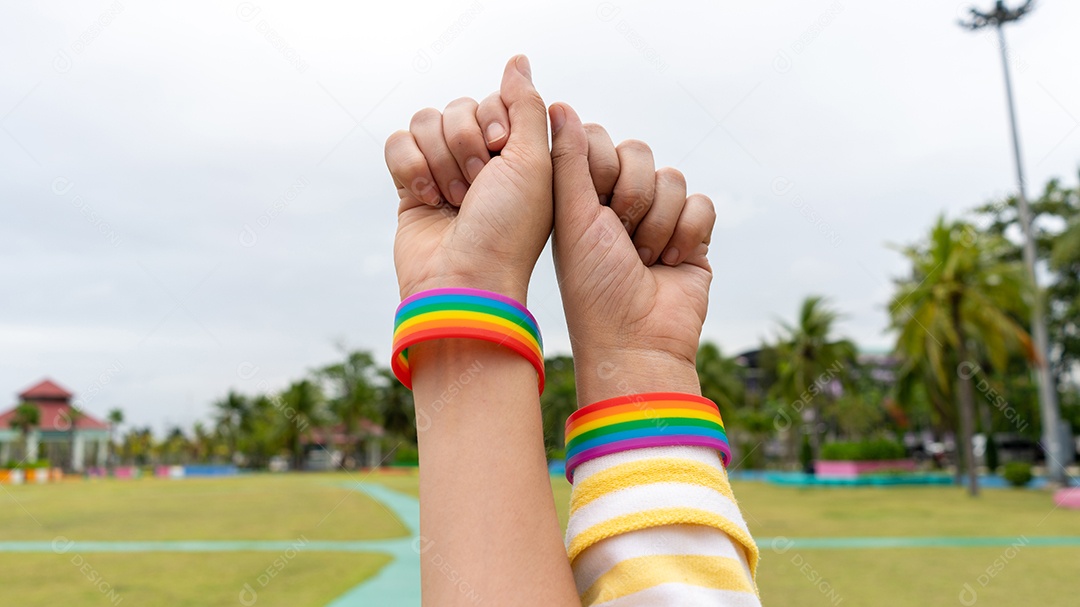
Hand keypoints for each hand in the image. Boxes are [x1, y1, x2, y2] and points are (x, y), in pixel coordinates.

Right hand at [385, 56, 549, 302]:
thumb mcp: (534, 161)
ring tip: (453, 199)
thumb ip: (526, 105)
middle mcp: (480, 159)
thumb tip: (517, 60)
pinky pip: (397, 143)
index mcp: (516, 153)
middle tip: (478, 185)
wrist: (465, 281)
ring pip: (424, 122)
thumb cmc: (508, 229)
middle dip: (465, 145)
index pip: (493, 100)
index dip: (494, 121)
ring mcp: (443, 172)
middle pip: (457, 108)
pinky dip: (410, 167)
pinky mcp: (409, 186)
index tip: (502, 154)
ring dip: (439, 160)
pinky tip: (427, 198)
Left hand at [549, 103, 715, 404]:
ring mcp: (658, 218)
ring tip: (643, 259)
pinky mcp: (693, 235)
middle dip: (632, 197)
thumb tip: (557, 105)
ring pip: (672, 178)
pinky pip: (701, 202)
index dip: (599, 165)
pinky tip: (671, 262)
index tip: (591, 203)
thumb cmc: (593, 286)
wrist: (636, 341)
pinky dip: (687, 233)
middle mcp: (619, 203)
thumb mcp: (572, 217)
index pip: (597, 140)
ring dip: (658, 222)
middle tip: (619, 237)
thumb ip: (568, 159)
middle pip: (639, 153)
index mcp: (581, 196)